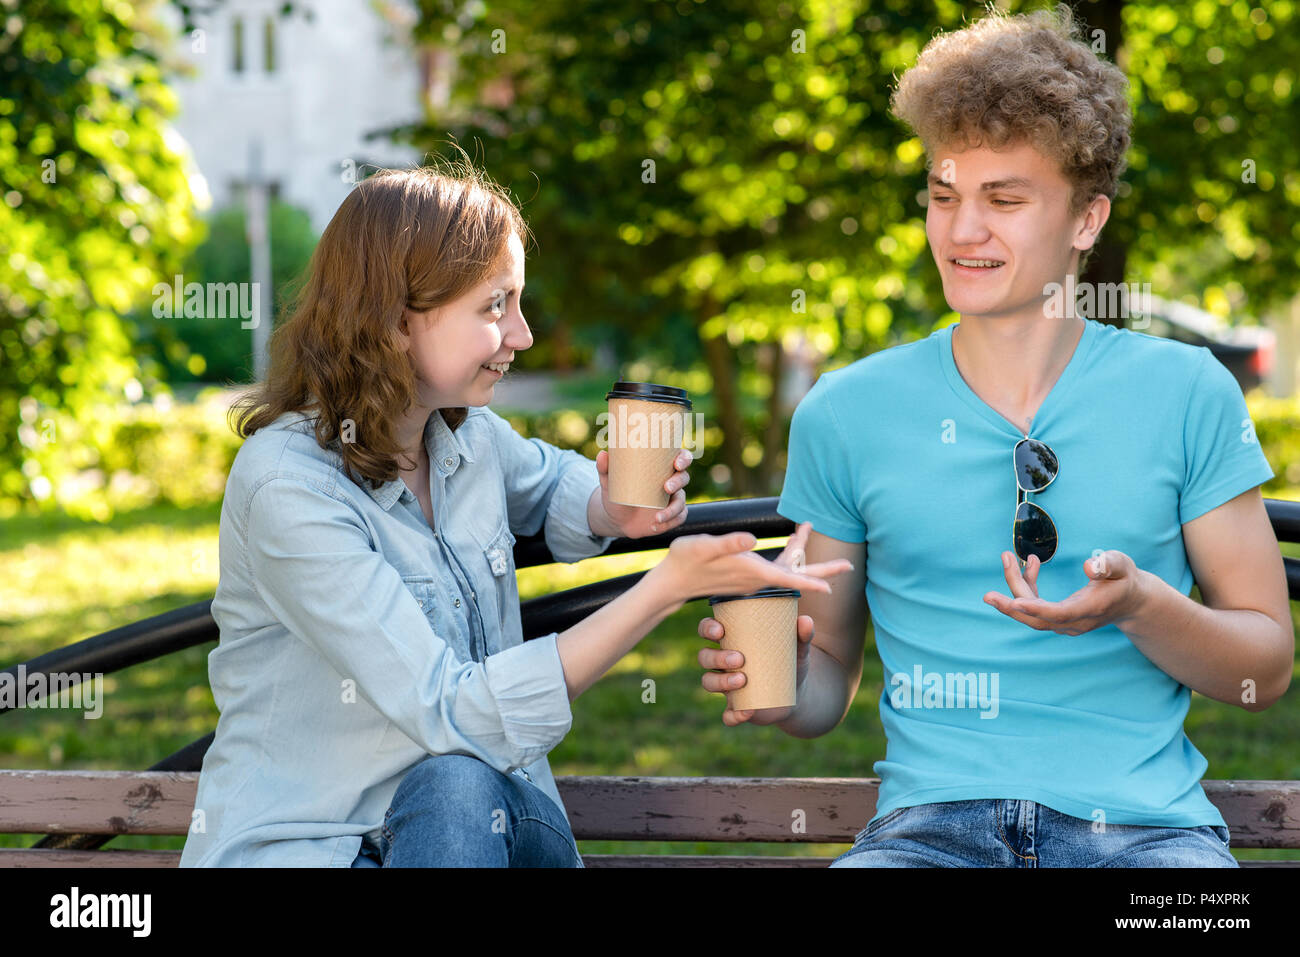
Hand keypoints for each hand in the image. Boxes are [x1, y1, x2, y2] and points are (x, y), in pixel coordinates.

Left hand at [594, 448, 690, 537]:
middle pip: (684, 478)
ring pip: (681, 502)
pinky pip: (678, 519)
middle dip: (678, 482)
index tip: (676, 463)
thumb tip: (602, 454)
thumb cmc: (617, 493)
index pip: (680, 458)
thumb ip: (605, 468)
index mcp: (661, 467)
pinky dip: (669, 523)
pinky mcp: (671, 516)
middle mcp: (670, 482)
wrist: (616, 518)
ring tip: (657, 517)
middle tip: (666, 488)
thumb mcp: (609, 481)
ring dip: (673, 510)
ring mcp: (672, 500)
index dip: (684, 459)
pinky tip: (654, 526)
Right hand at [659, 529, 851, 603]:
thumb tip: (753, 539)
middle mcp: (756, 578)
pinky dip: (789, 556)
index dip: (811, 582)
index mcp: (751, 572)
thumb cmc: (686, 561)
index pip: (788, 578)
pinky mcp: (747, 576)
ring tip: (815, 533)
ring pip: (787, 570)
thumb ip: (728, 543)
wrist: (672, 580)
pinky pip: (776, 568)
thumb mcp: (704, 547)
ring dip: (804, 556)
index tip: (833, 588)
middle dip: (822, 571)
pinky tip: (792, 547)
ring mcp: (752, 579)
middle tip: (849, 566)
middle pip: (796, 576)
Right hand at [698, 613, 816, 725]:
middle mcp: (723, 663)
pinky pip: (727, 715)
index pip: (708, 630)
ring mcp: (727, 687)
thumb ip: (802, 634)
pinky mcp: (736, 708)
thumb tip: (806, 621)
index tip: (720, 631)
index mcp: (732, 641)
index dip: (707, 628)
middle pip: (704, 656)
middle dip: (716, 657)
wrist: (797, 694)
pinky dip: (734, 715)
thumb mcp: (797, 648)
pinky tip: (747, 712)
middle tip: (740, 659)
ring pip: (708, 682)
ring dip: (721, 682)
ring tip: (743, 680)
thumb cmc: (789, 662)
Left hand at [982, 549, 1146, 635]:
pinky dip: (1027, 587)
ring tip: (1007, 559)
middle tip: (987, 595)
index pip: (1058, 614)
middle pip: (1037, 619)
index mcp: (1089, 609)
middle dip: (1010, 606)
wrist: (1131, 601)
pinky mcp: (1059, 618)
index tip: (1014, 602)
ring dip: (1016, 588)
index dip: (1036, 609)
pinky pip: (1035, 606)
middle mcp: (1075, 621)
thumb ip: (1108, 564)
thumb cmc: (1125, 580)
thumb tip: (1090, 565)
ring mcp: (1066, 623)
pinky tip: (1029, 566)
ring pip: (1032, 613)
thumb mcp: (1122, 566)